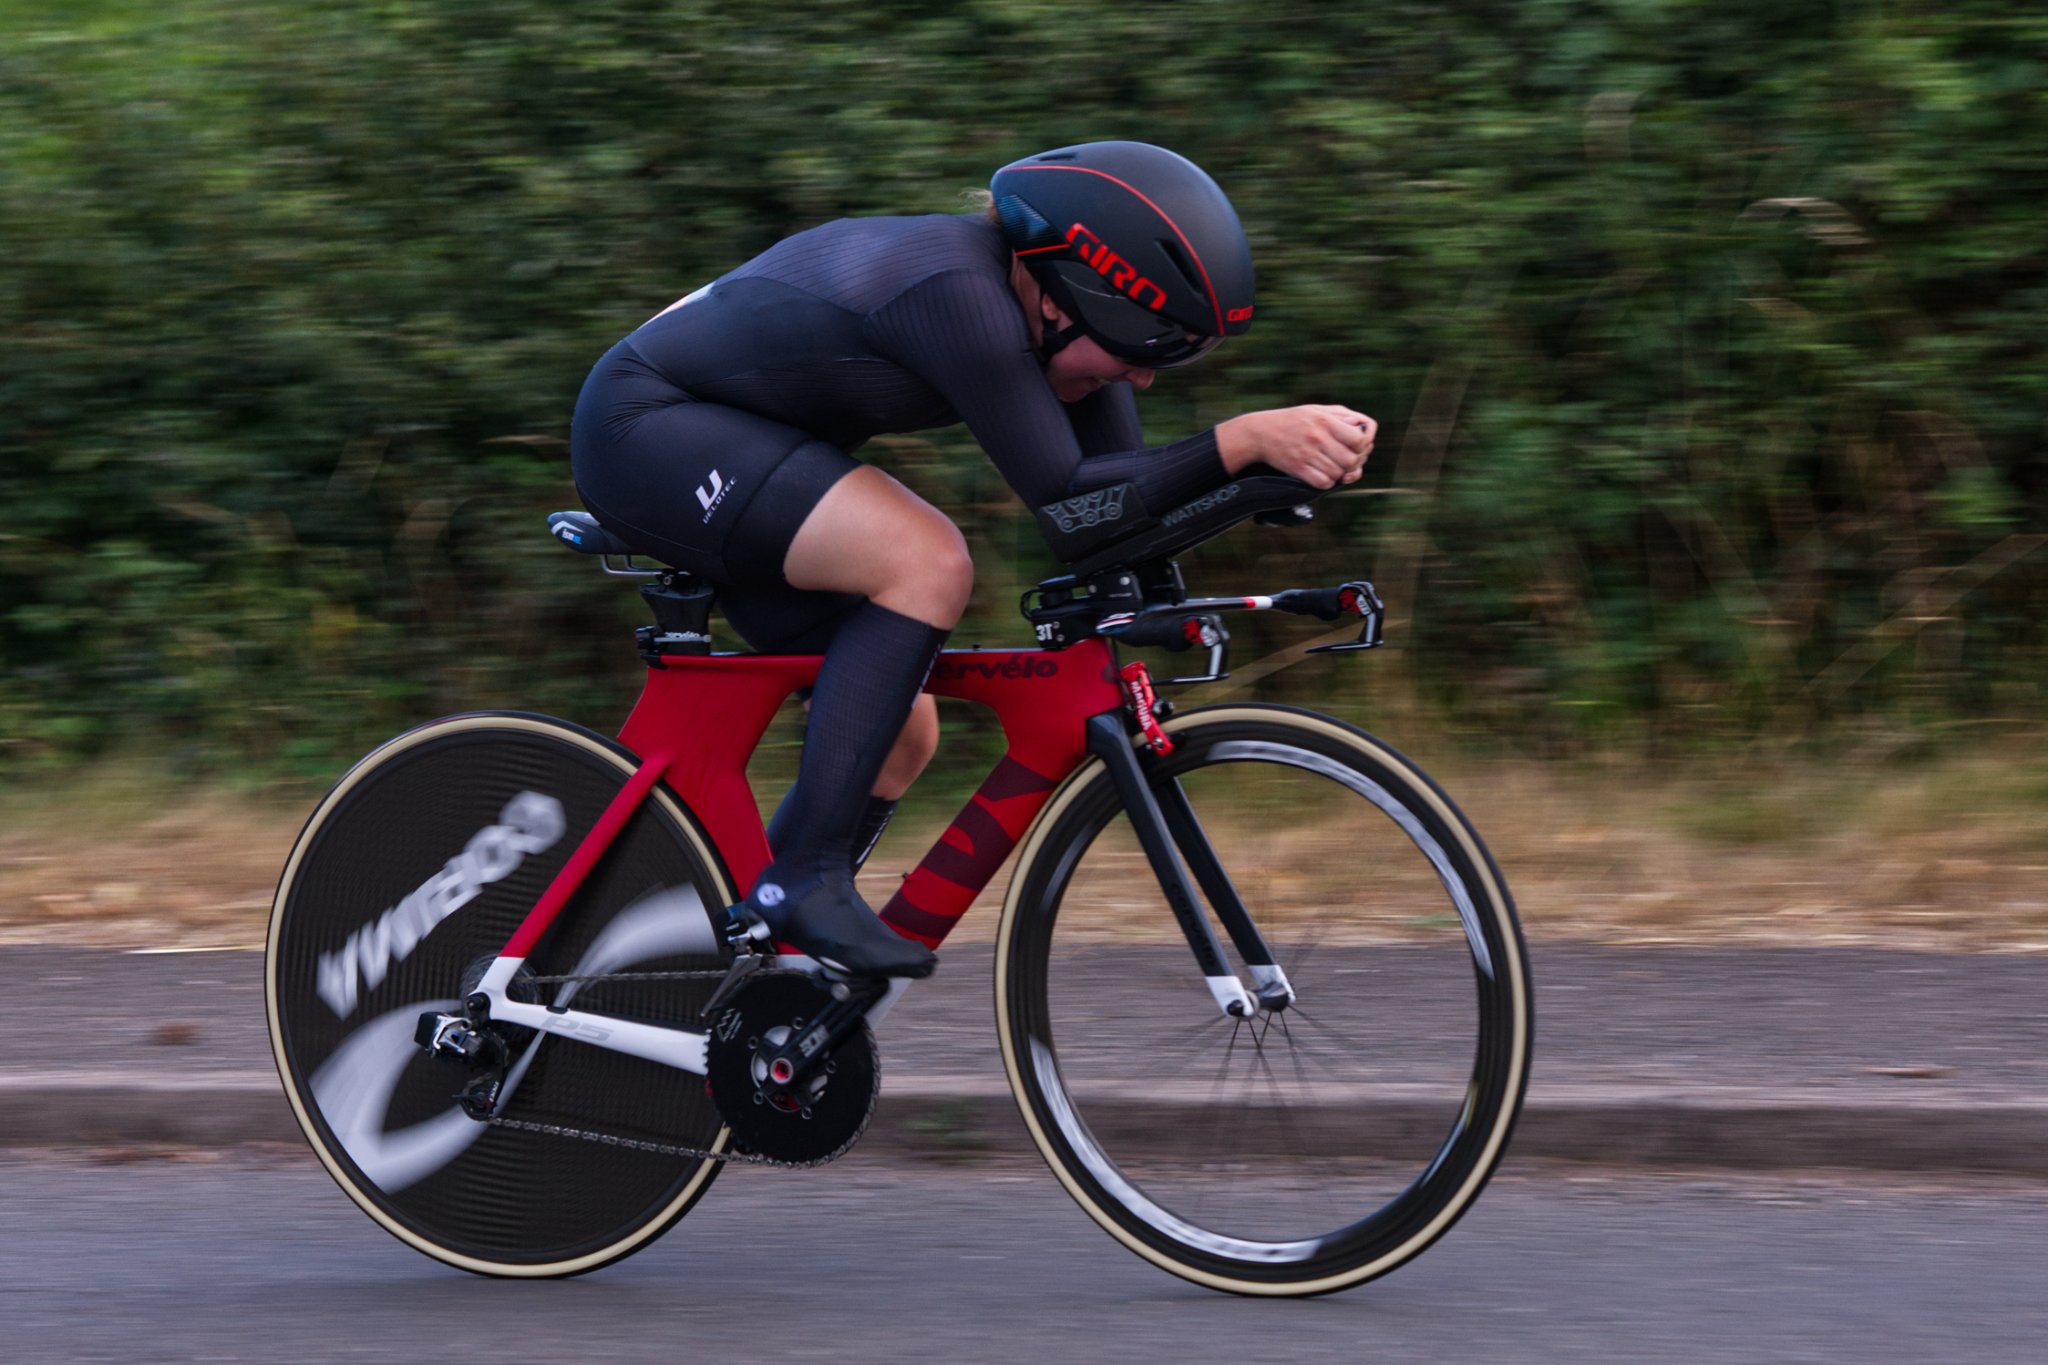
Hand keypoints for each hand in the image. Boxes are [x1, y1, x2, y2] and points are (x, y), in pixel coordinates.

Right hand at [1216, 405, 1376, 487]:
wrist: (1261, 432)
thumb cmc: (1293, 420)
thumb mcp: (1318, 410)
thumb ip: (1342, 416)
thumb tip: (1363, 428)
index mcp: (1326, 421)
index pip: (1360, 439)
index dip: (1363, 446)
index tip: (1356, 447)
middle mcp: (1318, 437)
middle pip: (1351, 460)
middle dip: (1352, 463)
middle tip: (1345, 460)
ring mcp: (1308, 454)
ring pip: (1338, 473)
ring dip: (1338, 473)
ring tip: (1331, 466)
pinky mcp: (1298, 469)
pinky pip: (1323, 483)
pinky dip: (1326, 482)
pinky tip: (1322, 474)